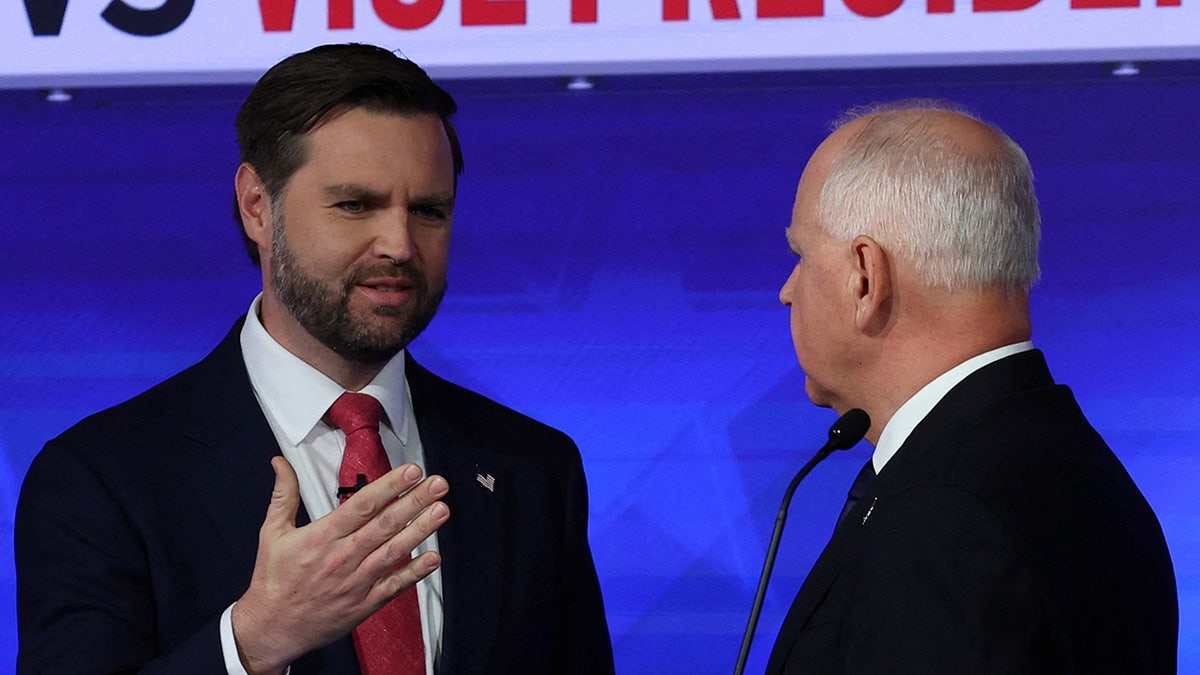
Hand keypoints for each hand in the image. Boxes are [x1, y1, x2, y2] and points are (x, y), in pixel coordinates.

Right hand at [231, 456, 448, 673]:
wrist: (271, 627)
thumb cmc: (274, 579)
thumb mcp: (272, 532)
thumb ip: (283, 494)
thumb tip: (280, 462)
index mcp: (322, 537)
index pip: (362, 506)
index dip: (389, 487)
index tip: (411, 472)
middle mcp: (342, 557)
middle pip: (385, 524)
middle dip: (414, 502)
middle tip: (438, 484)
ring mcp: (356, 581)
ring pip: (394, 551)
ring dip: (421, 530)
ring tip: (442, 511)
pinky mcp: (364, 603)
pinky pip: (394, 585)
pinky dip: (415, 572)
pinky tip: (434, 558)